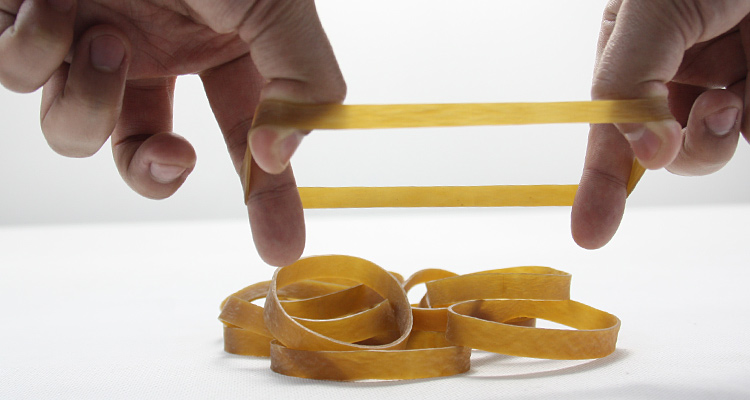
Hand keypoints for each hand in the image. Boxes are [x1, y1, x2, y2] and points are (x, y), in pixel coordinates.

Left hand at [0, 0, 345, 265]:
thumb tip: (277, 157)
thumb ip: (302, 81)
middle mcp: (154, 51)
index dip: (267, 194)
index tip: (281, 244)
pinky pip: (15, 76)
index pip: (249, 137)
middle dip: (156, 175)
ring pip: (72, 130)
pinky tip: (57, 6)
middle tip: (171, 160)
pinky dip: (33, 51)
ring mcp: (87, 40)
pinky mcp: (28, 22)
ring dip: (88, 97)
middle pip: (148, 152)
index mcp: (219, 46)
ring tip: (107, 39)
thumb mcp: (275, 2)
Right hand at [572, 0, 749, 247]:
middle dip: (688, 145)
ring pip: (714, 147)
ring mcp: (725, 80)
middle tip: (719, 110)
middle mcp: (673, 72)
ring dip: (731, 131)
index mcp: (631, 49)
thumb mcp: (650, 10)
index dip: (599, 180)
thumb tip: (640, 151)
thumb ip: (629, 81)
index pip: (608, 126)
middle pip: (663, 148)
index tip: (591, 233)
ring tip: (748, 89)